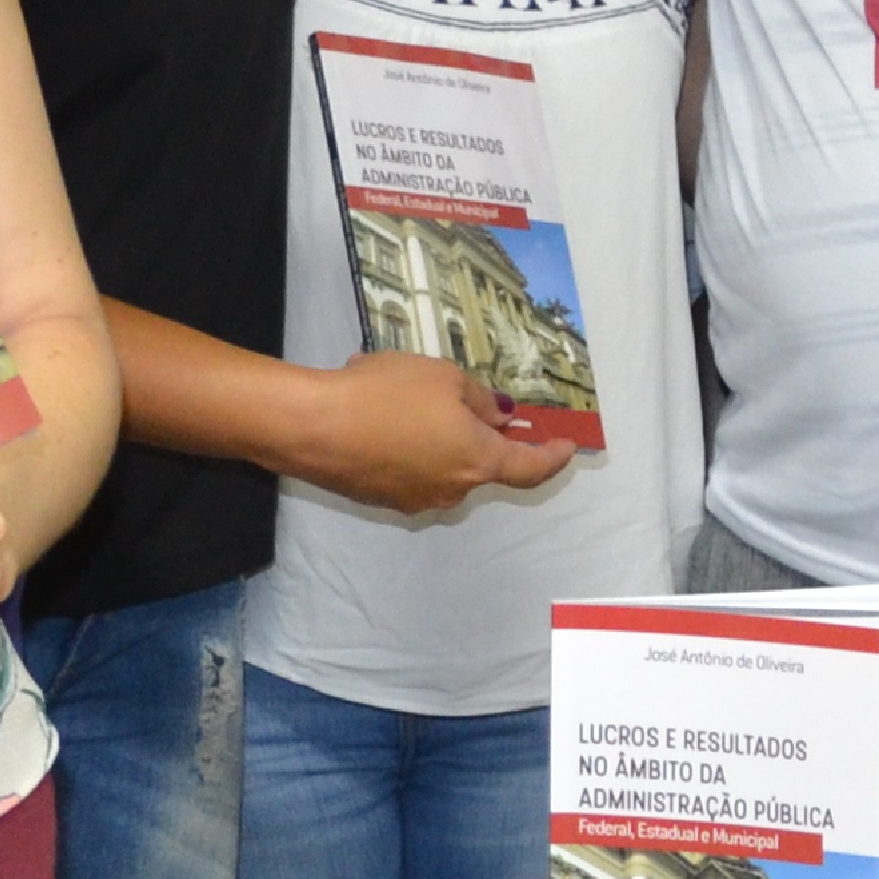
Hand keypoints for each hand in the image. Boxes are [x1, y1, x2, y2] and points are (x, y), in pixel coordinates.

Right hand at [296, 354, 577, 512]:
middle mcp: (452, 490)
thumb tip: (501, 418)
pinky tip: (376, 411)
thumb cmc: (386, 395)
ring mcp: (414, 499)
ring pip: (442, 463)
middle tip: (461, 397)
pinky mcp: (380, 499)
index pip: (530, 469)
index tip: (566, 446)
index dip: (553, 457)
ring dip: (435, 433)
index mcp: (478, 462)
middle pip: (480, 463)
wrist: (312, 426)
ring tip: (400, 391)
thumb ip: (480, 401)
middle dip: (477, 432)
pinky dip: (406, 443)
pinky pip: (408, 467)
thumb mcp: (444, 379)